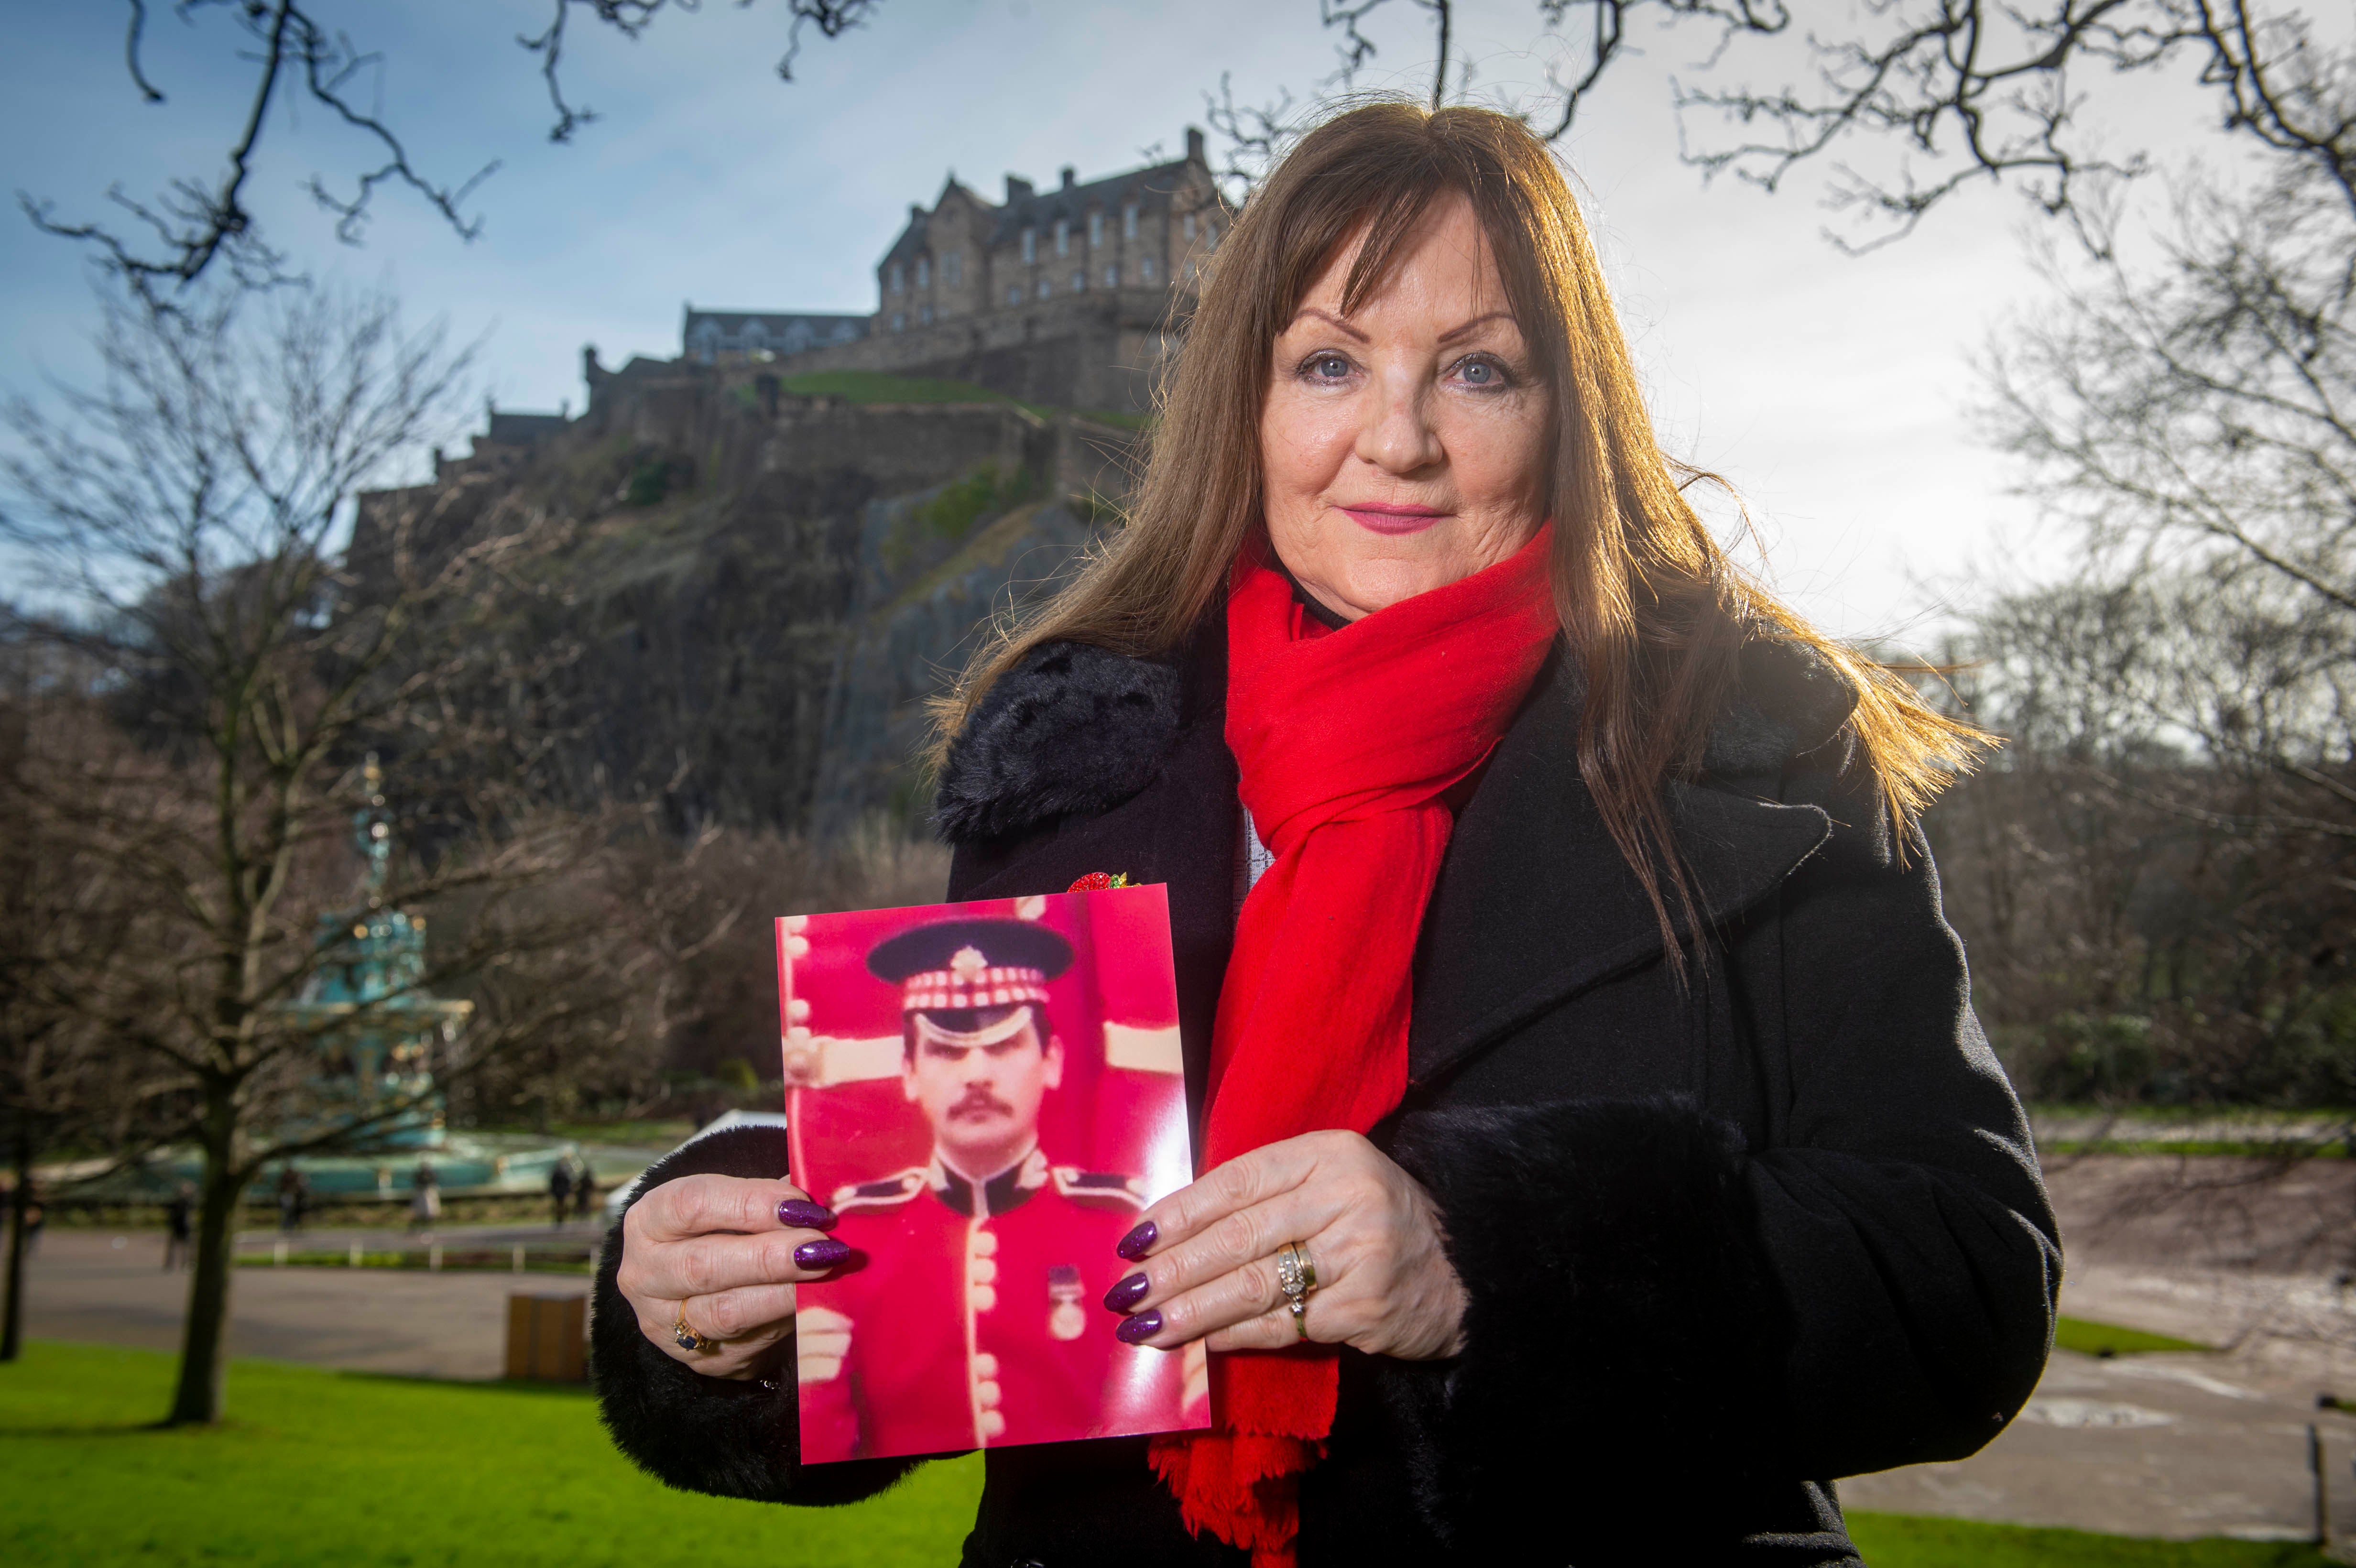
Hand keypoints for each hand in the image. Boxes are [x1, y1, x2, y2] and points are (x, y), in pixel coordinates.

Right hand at [616, 1174, 852, 1380]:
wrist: (698, 1288)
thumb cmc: (724, 1229)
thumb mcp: (734, 1203)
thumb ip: (770, 1196)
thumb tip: (823, 1190)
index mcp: (649, 1220)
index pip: (693, 1204)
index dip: (751, 1203)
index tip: (802, 1203)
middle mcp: (644, 1274)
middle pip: (703, 1265)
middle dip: (769, 1256)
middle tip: (822, 1246)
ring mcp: (665, 1324)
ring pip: (726, 1312)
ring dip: (783, 1293)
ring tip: (826, 1273)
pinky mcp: (700, 1360)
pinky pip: (750, 1343)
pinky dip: (787, 1321)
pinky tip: (816, 1303)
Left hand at [1104, 1130, 1466, 1360]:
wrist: (1460, 1269)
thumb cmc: (1373, 1220)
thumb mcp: (1327, 1183)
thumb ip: (1264, 1197)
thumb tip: (1169, 1234)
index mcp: (1329, 1153)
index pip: (1237, 1181)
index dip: (1179, 1212)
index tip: (1133, 1241)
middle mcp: (1346, 1196)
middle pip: (1239, 1237)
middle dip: (1173, 1270)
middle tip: (1125, 1294)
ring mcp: (1360, 1253)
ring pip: (1255, 1285)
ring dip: (1192, 1311)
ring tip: (1145, 1327)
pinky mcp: (1366, 1307)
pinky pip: (1284, 1324)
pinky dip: (1237, 1335)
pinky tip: (1201, 1343)